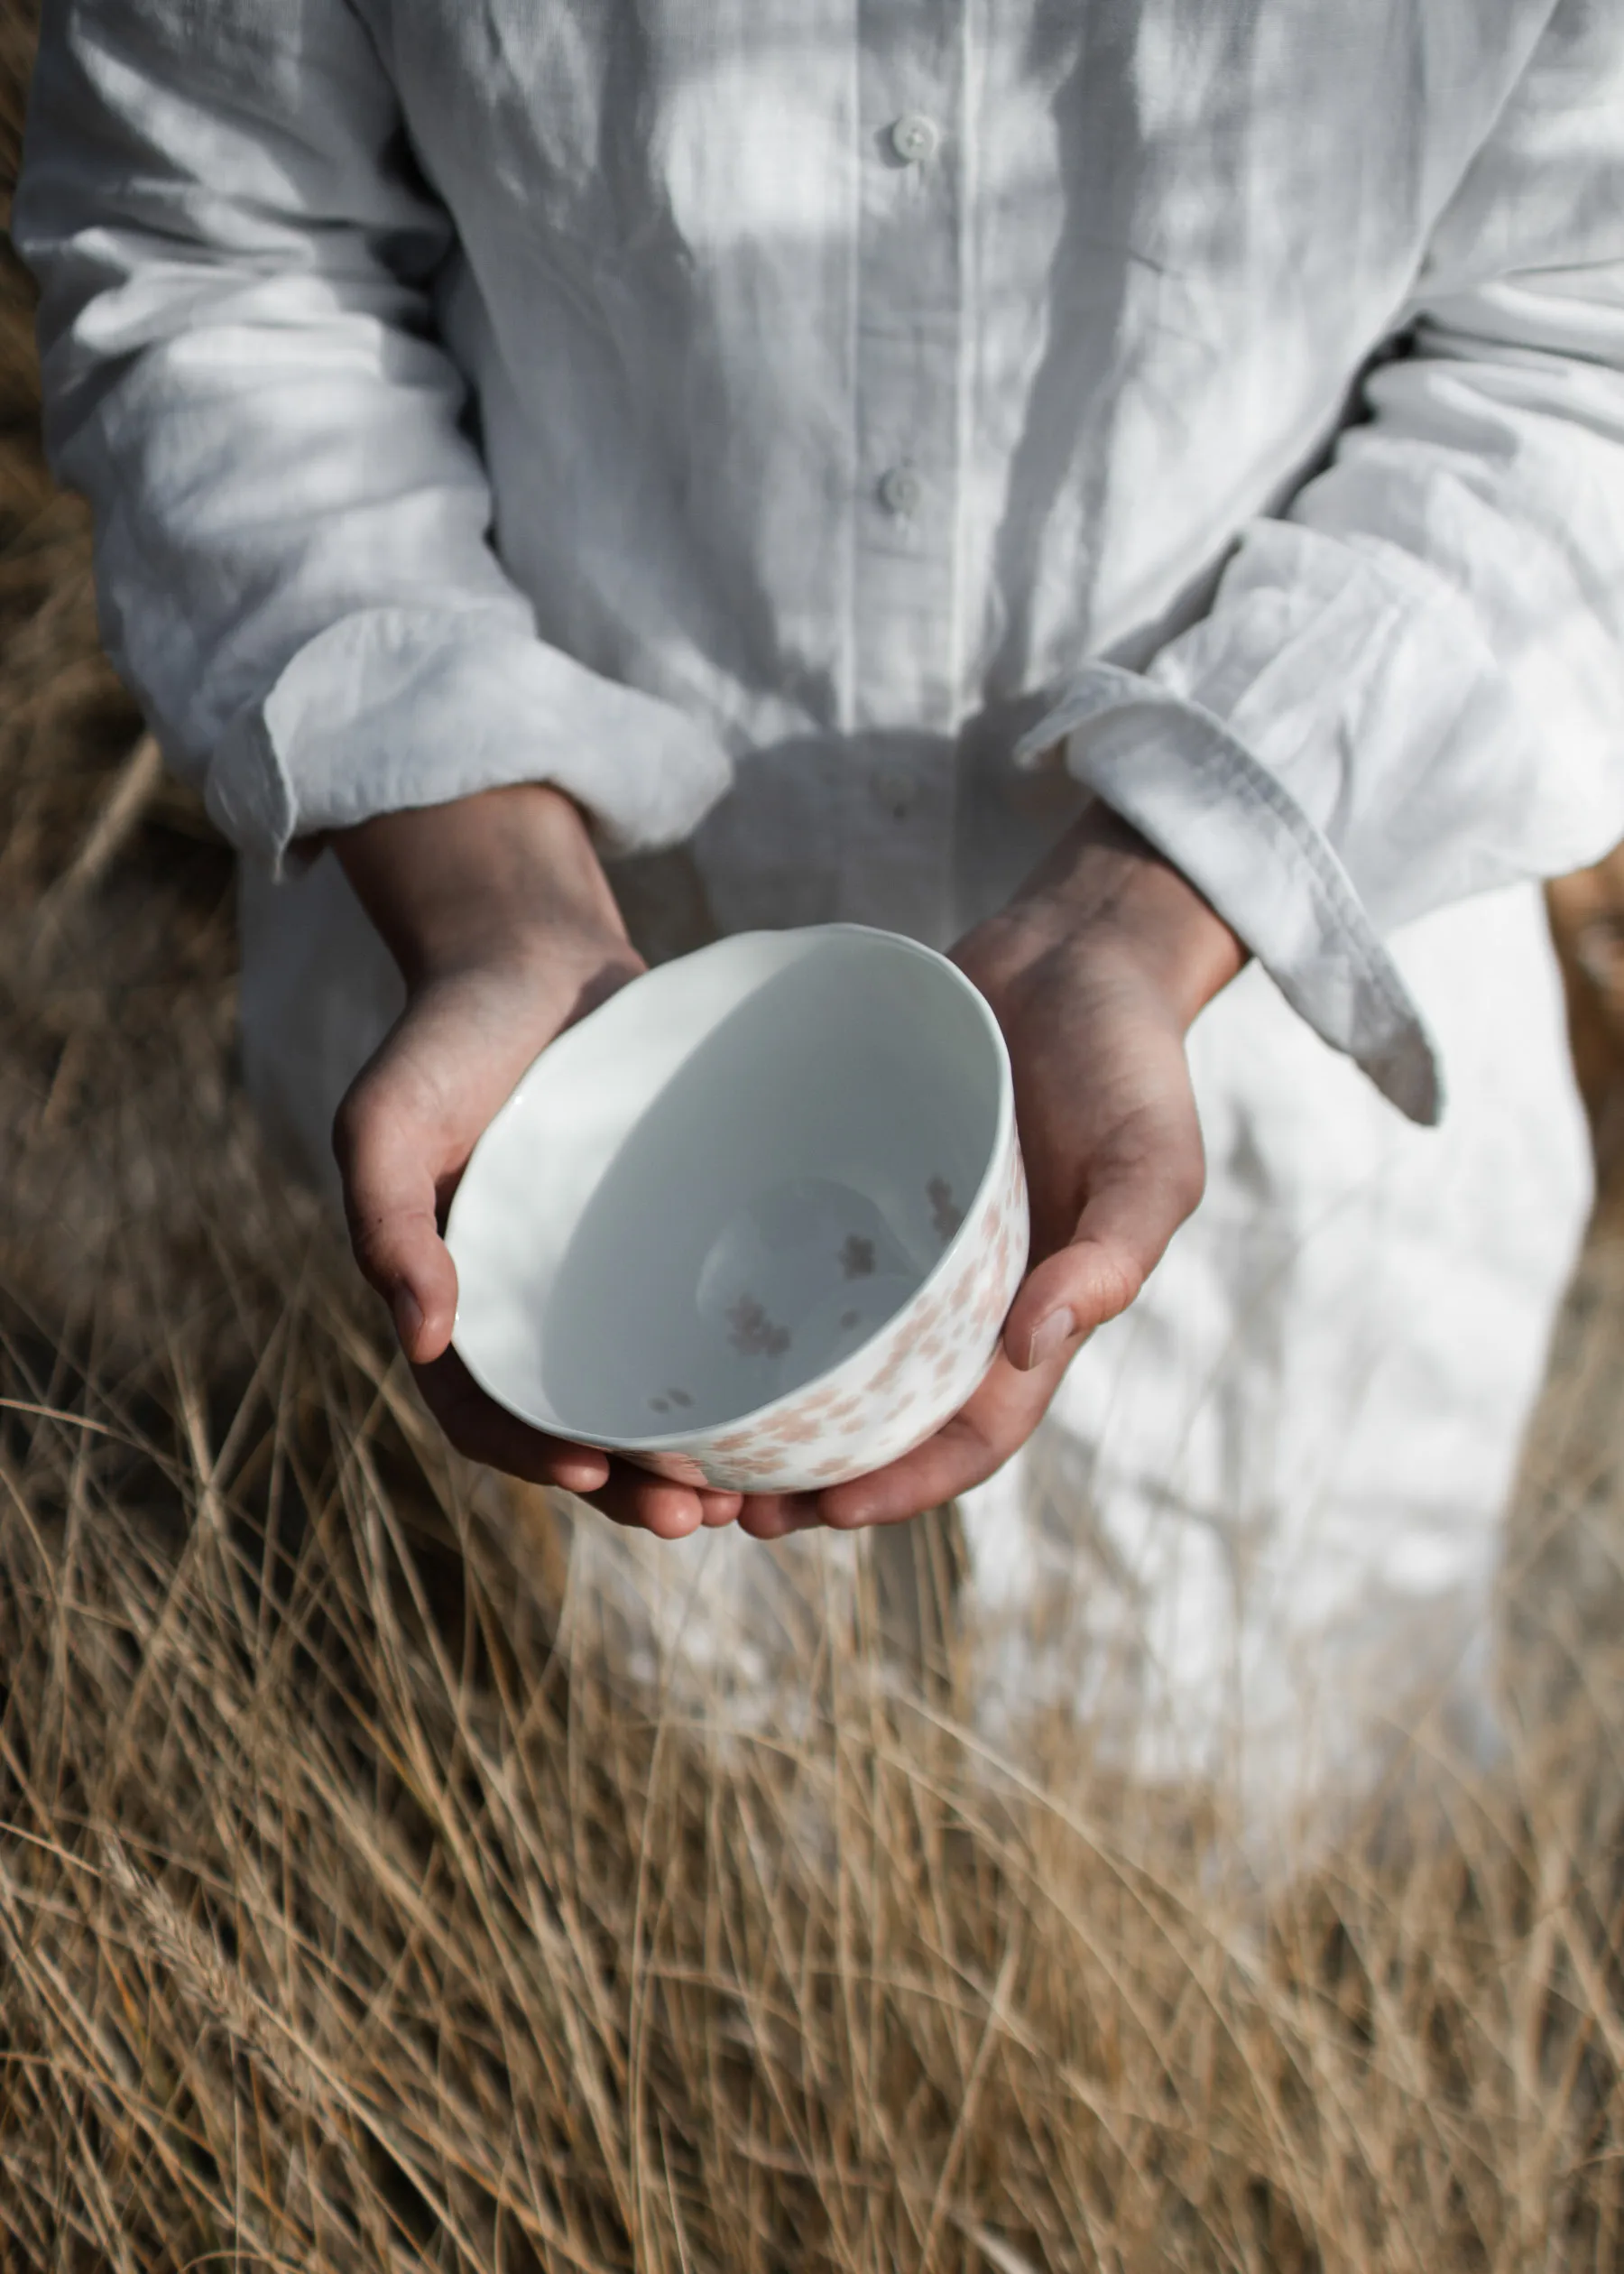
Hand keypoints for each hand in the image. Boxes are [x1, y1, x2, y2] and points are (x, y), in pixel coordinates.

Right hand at [330, 783, 745, 1539]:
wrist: (532, 950)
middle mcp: (539, 1304)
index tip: (594, 1480)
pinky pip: (705, 1316)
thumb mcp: (385, 1117)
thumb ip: (384, 1220)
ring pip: (656, 1390)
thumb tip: (420, 1336)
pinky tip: (800, 1389)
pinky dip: (743, 1368)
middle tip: (708, 1513)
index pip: (490, 1415)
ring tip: (762, 1488)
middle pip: (584, 1428)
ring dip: (701, 1454)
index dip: (535, 1460)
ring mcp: (610, 1274)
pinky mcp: (676, 1233)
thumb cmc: (447, 1035)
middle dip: (639, 1488)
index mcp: (464, 1299)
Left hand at [737, 804, 1245, 1539]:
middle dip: (809, 1473)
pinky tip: (680, 1314)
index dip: (903, 1484)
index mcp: (1036, 1314)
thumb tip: (1036, 1345)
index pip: (968, 1436)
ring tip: (679, 1438)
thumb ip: (1114, 1252)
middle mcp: (961, 1296)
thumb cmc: (1130, 1058)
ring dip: (765, 1408)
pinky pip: (802, 1257)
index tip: (826, 1511)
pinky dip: (754, 1303)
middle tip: (722, 1501)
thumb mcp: (1152, 1158)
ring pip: (828, 1353)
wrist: (1078, 949)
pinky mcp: (858, 1181)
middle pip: (880, 1416)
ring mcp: (906, 1243)